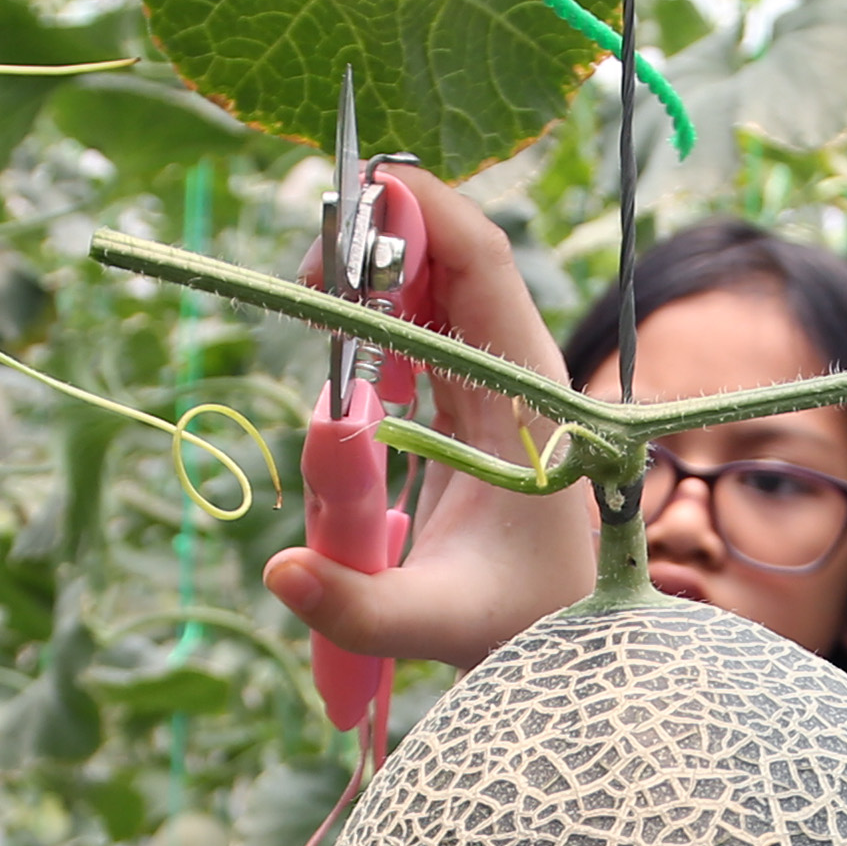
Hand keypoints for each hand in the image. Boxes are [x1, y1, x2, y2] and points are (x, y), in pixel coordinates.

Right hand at [256, 164, 599, 668]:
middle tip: (302, 274)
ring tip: (313, 304)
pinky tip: (343, 354)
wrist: (568, 637)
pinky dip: (374, 319)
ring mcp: (493, 377)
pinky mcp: (468, 397)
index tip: (344, 208)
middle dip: (376, 237)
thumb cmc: (519, 623)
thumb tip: (278, 570)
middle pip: (451, 255)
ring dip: (369, 277)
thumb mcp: (437, 623)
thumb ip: (356, 605)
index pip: (482, 260)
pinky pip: (420, 327)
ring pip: (432, 284)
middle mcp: (516, 366)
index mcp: (527, 389)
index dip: (418, 212)